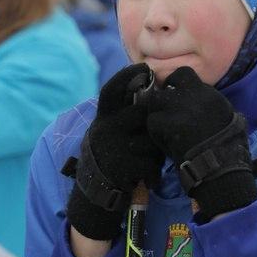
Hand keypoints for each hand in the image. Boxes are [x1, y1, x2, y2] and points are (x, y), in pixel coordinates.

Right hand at [65, 64, 165, 240]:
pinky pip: (151, 164)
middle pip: (140, 113)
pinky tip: (151, 178)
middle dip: (154, 123)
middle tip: (160, 131)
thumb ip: (125, 112)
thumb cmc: (112, 153)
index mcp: (103, 117)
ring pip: (150, 140)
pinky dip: (155, 173)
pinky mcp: (120, 167)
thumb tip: (150, 85)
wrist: (96, 190)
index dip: (127, 76)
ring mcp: (111, 148)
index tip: (145, 67)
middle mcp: (104, 129)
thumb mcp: (110, 129)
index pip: (111, 90)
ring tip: (151, 160)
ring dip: (157, 151)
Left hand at [144, 67, 256, 218]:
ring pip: (156, 100)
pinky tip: (163, 141)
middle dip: (166, 94)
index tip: (177, 97)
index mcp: (210, 94)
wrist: (221, 165)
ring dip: (157, 112)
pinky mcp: (167, 122)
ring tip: (163, 127)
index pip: (185, 74)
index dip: (177, 84)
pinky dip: (155, 131)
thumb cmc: (230, 148)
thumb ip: (217, 107)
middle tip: (166, 111)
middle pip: (170, 81)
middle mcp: (194, 94)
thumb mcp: (230, 120)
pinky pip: (152, 120)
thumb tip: (213, 105)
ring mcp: (179, 106)